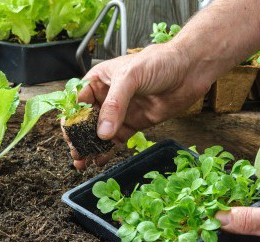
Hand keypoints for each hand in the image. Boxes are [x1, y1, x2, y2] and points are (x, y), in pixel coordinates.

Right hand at [67, 43, 213, 168]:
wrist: (190, 70)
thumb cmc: (159, 62)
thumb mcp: (131, 77)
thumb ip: (115, 105)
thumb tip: (102, 132)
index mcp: (100, 80)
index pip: (78, 101)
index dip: (71, 119)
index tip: (69, 136)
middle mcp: (108, 96)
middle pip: (87, 121)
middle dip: (79, 138)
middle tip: (76, 154)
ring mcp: (122, 111)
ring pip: (101, 133)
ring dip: (91, 147)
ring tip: (82, 162)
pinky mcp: (136, 123)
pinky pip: (118, 140)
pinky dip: (108, 151)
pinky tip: (100, 160)